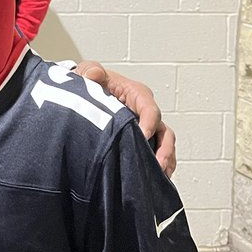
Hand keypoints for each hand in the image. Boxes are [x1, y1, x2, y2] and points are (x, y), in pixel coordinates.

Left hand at [73, 61, 175, 176]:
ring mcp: (146, 127)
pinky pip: (156, 154)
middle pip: (164, 131)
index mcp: (137, 94)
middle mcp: (145, 112)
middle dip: (164, 149)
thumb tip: (94, 74)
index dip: (149, 122)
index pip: (150, 108)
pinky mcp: (141, 140)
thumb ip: (90, 71)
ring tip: (159, 177)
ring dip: (165, 161)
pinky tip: (153, 180)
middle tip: (157, 165)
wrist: (86, 95)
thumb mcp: (88, 73)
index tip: (143, 136)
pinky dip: (157, 167)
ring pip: (164, 145)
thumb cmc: (91, 82)